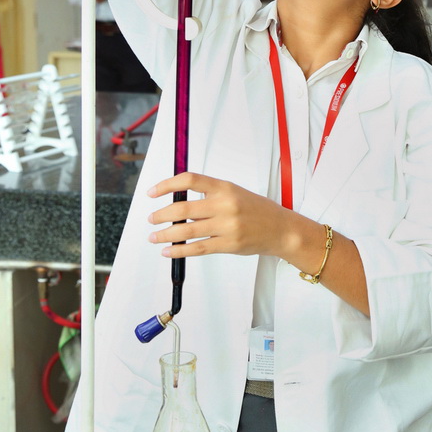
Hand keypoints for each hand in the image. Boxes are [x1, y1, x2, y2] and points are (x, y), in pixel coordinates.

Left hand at [147, 172, 289, 258]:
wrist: (280, 229)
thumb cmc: (256, 209)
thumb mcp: (234, 192)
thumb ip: (210, 195)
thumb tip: (179, 201)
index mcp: (224, 187)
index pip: (190, 180)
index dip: (167, 184)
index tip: (153, 192)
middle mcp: (225, 205)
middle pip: (183, 209)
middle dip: (161, 214)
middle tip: (151, 218)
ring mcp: (227, 226)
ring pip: (187, 231)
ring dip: (165, 234)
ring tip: (154, 236)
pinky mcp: (228, 245)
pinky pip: (197, 249)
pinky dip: (179, 250)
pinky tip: (168, 251)